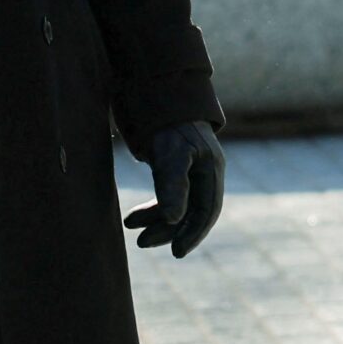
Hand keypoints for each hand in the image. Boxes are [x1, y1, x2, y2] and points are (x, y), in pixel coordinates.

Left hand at [127, 121, 223, 256]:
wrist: (157, 91)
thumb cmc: (167, 122)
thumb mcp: (170, 154)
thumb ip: (172, 186)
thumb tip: (173, 219)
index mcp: (212, 169)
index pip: (207, 210)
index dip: (193, 233)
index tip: (176, 252)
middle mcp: (204, 171)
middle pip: (191, 211)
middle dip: (168, 229)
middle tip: (142, 243)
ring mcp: (190, 169)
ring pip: (177, 205)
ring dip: (155, 220)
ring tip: (130, 227)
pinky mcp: (173, 166)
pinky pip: (167, 195)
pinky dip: (151, 208)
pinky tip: (134, 216)